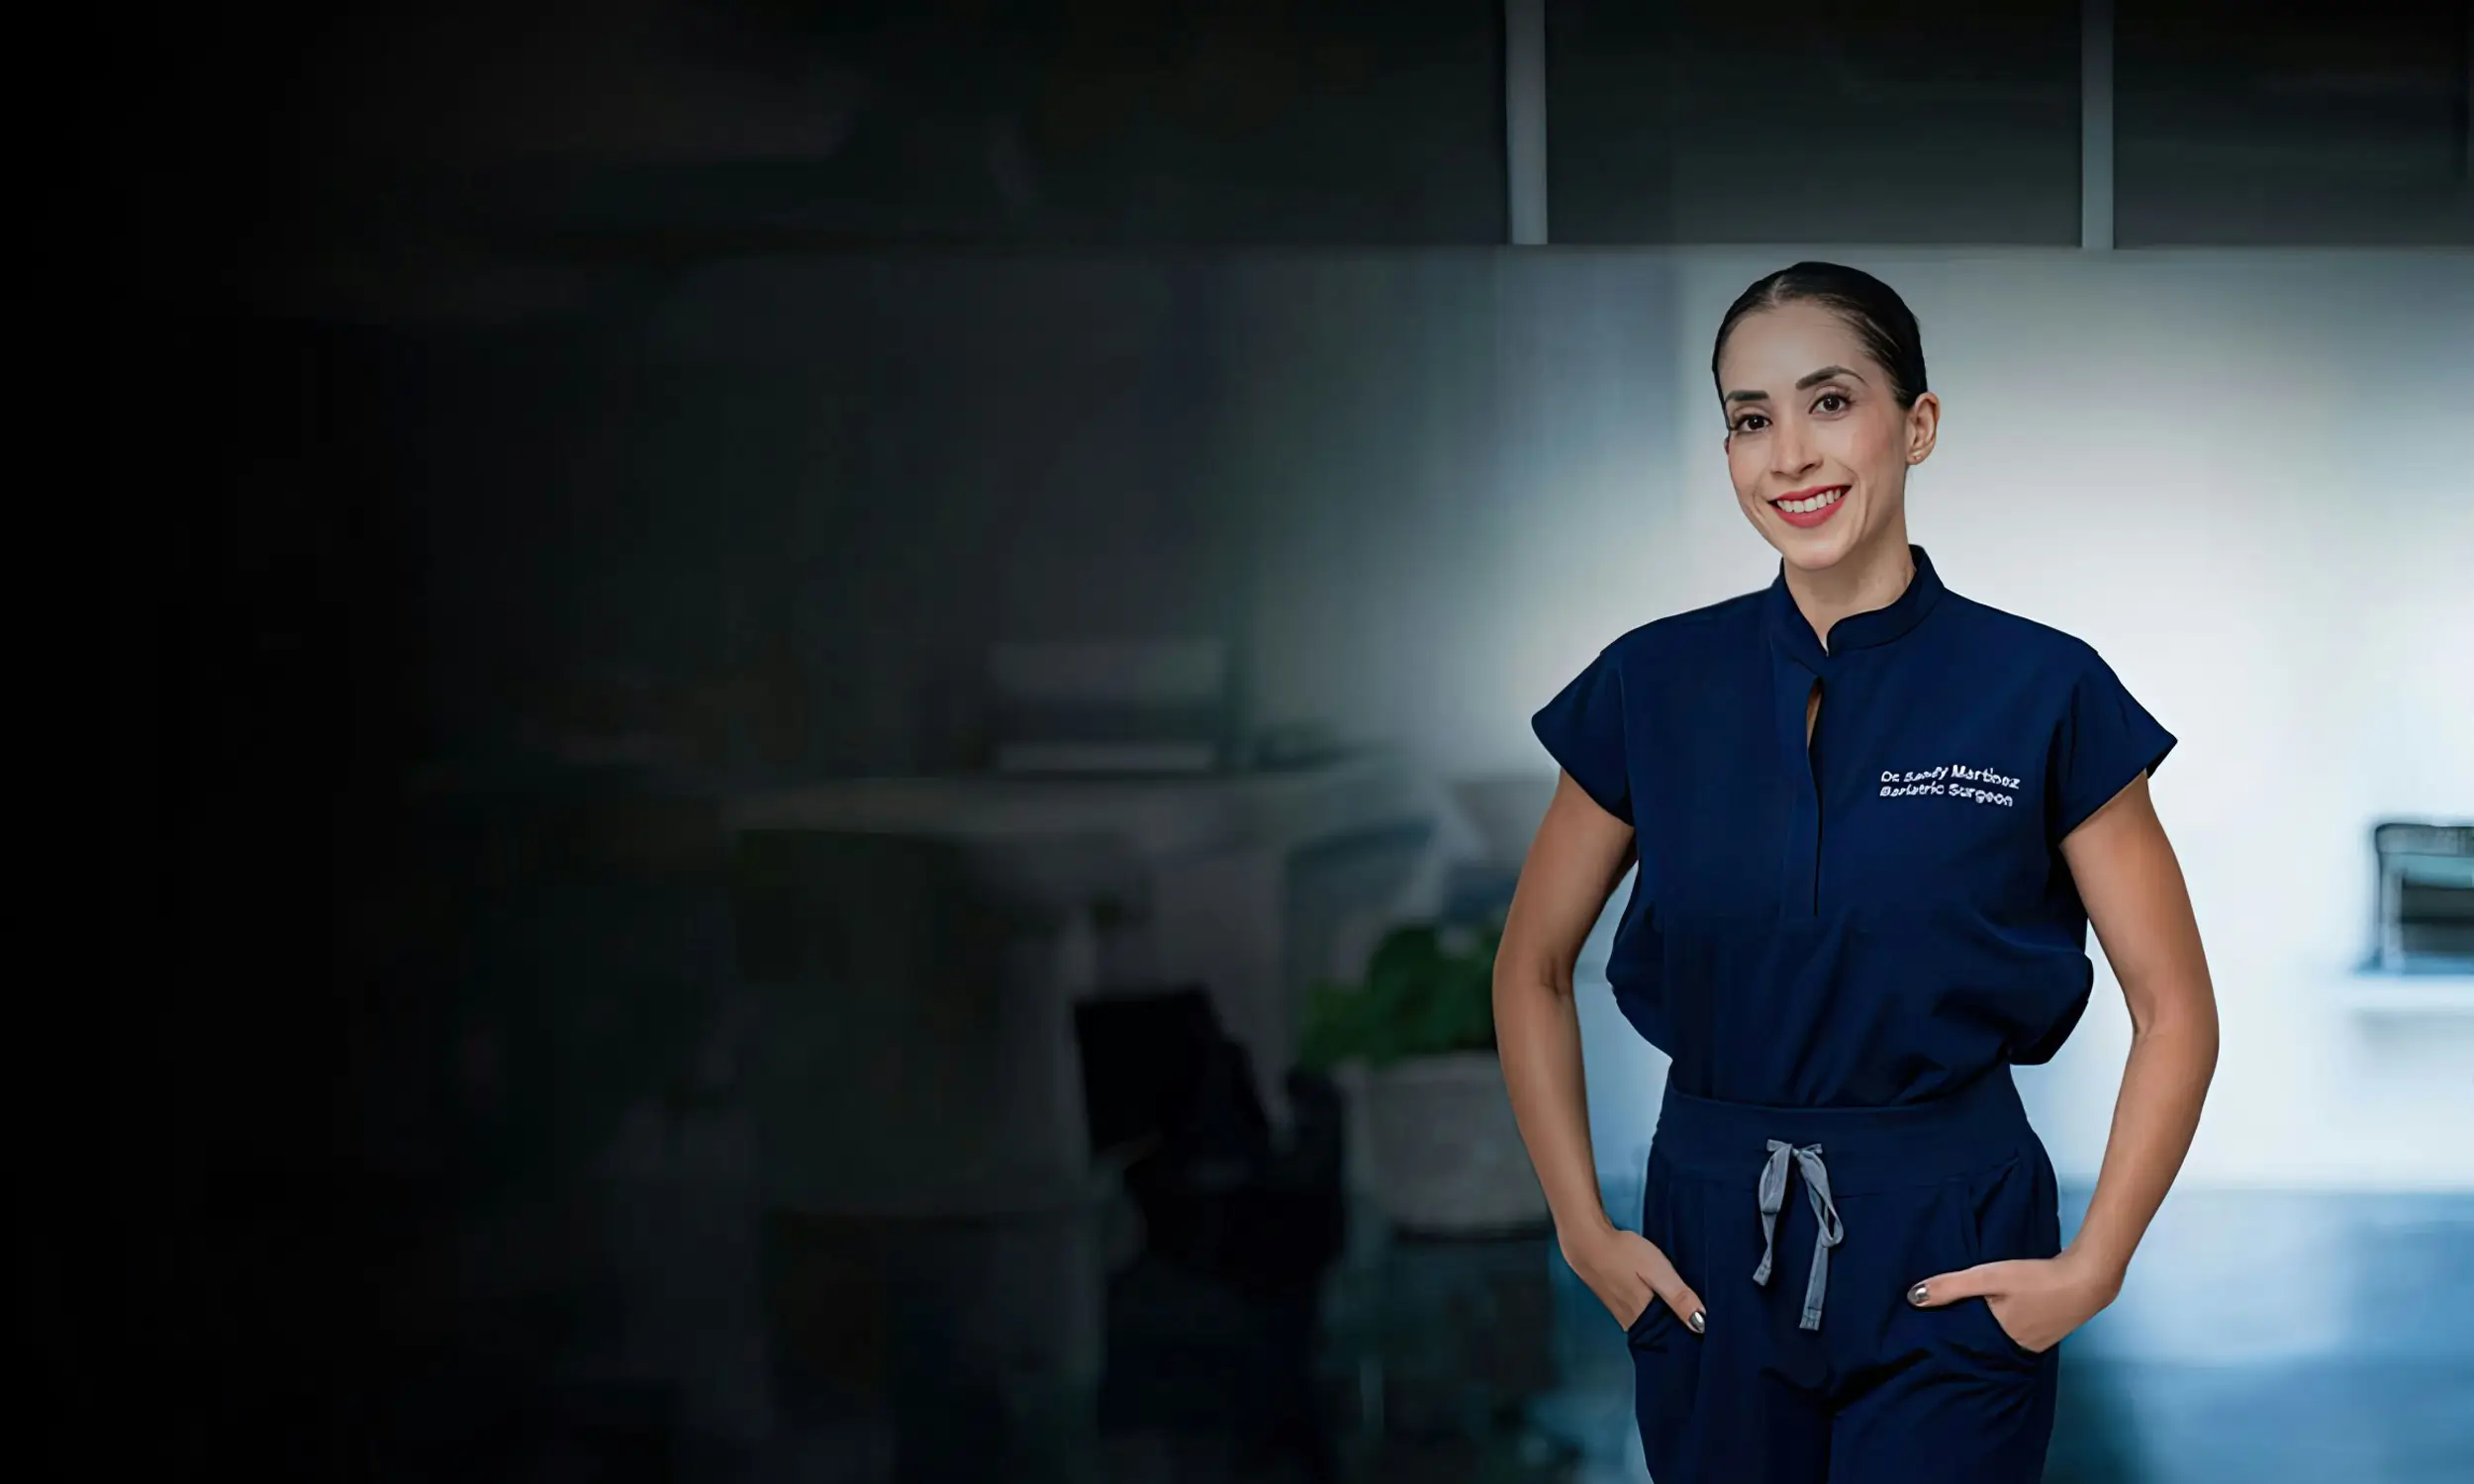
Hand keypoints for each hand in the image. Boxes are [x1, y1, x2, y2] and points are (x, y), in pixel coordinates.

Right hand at [1564, 1223, 1705, 1335]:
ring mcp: (1621, 1313)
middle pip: (1660, 1336)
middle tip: (1701, 1325)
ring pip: (1650, 1326)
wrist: (1586, 1240)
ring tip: (1685, 1315)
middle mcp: (1631, 1323)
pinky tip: (1661, 1304)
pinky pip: (1641, 1316)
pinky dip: (1654, 1314)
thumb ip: (1678, 1297)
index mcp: (1643, 1320)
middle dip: (1679, 1333)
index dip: (1689, 1339)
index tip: (1706, 1336)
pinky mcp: (1616, 1302)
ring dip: (1667, 1323)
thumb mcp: (1656, 1271)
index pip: (1671, 1342)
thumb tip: (1702, 1326)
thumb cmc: (1623, 1254)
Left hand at [1905, 1249, 2120, 1352]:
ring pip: (1999, 1336)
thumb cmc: (2038, 1278)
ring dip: (1984, 1325)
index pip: (1963, 1344)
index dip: (1946, 1335)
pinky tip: (1999, 1307)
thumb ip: (1952, 1287)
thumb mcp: (1989, 1277)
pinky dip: (2003, 1321)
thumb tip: (1914, 1298)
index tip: (1925, 1328)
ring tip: (1964, 1312)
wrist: (2089, 1277)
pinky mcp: (2047, 1330)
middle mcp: (2018, 1349)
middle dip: (1963, 1332)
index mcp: (2000, 1342)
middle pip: (1981, 1342)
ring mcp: (2036, 1342)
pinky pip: (2016, 1330)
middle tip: (1939, 1319)